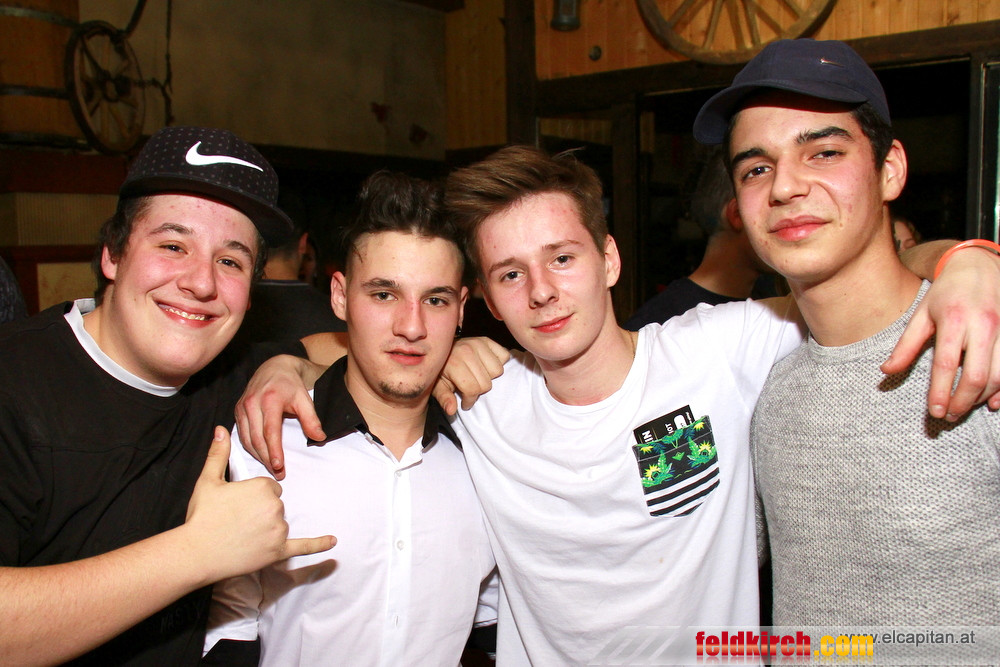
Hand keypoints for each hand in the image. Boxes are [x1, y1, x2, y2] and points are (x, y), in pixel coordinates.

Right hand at [184, 427, 334, 581]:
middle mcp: (275, 507)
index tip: (236, 504)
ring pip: (280, 523)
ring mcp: (278, 530)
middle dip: (258, 511)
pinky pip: (303, 546)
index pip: (268, 487)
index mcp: (262, 487)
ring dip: (266, 528)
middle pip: (275, 504)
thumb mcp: (208, 481)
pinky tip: (333, 541)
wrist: (195, 553)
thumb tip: (221, 429)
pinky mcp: (278, 552)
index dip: (252, 495)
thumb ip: (218, 453)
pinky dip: (318, 545)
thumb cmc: (202, 516)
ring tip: (240, 535)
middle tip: (235, 521)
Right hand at [235, 355, 324, 479]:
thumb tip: (319, 437)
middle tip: (278, 473)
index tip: (279, 466)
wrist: (275, 367)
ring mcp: (242, 407)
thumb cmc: (291, 384)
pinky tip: (260, 456)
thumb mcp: (304, 399)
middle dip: (266, 458)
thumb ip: (311, 419)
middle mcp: (252, 403)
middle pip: (256, 438)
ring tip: (271, 468)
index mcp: (269, 400)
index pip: (270, 431)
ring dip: (258, 456)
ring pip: (246, 439)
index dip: (274, 450)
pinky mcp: (237, 410)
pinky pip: (241, 434)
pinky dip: (250, 447)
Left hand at [433, 337, 509, 414]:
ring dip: (490, 377)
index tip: (465, 402)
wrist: (442, 348)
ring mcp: (479, 343)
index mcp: (454, 363)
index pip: (472, 389)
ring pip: (498, 370)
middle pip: (486, 383)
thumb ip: (444, 398)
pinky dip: (499, 362)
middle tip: (472, 388)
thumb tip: (451, 410)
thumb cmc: (442, 370)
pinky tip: (487, 366)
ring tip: (480, 376)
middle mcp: (467, 351)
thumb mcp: (437, 386)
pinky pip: (504, 355)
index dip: (469, 400)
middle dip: (479, 391)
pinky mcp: (487, 340)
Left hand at [883, 246, 999, 419]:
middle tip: (948, 417)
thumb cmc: (947, 292)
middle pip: (976, 376)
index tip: (934, 412)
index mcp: (955, 320)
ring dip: (980, 399)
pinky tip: (991, 402)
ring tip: (962, 409)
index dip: (940, 392)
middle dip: (961, 402)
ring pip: (998, 376)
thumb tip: (885, 370)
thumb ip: (906, 345)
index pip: (946, 364)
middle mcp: (983, 325)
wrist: (979, 266)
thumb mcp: (922, 314)